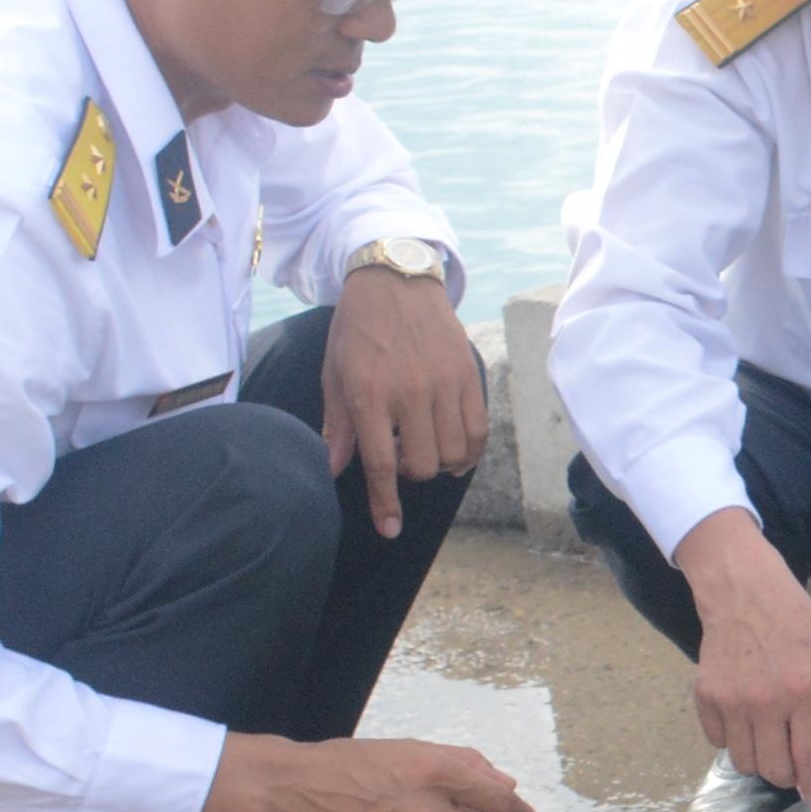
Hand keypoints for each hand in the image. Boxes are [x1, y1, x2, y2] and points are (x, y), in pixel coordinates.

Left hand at [323, 263, 485, 538]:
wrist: (395, 282)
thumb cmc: (358, 330)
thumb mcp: (334, 375)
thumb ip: (338, 425)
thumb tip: (332, 470)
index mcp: (369, 394)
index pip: (380, 463)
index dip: (385, 502)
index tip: (389, 529)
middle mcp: (409, 392)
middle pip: (422, 464)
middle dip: (411, 475)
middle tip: (400, 458)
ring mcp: (443, 384)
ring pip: (454, 453)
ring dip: (440, 464)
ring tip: (427, 451)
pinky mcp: (469, 376)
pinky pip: (478, 431)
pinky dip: (469, 451)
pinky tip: (456, 451)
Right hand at [681, 516, 810, 794]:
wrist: (742, 590)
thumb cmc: (793, 620)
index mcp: (803, 690)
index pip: (808, 755)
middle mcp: (765, 701)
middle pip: (773, 768)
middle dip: (786, 775)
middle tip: (791, 762)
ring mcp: (732, 700)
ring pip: (744, 761)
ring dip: (759, 760)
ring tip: (768, 737)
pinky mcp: (705, 696)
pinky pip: (718, 741)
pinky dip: (732, 740)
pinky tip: (744, 719)